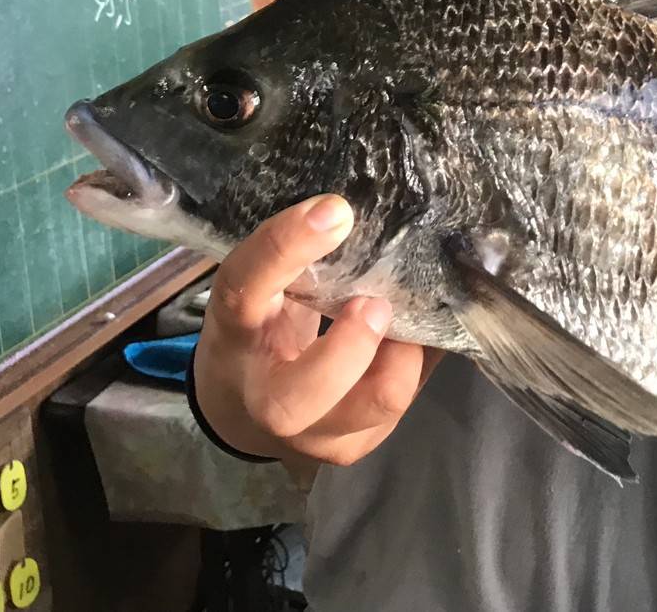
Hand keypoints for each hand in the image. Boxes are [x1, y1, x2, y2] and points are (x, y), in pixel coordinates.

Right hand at [193, 195, 439, 466]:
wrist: (242, 409)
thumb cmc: (259, 330)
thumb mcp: (261, 290)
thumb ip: (295, 262)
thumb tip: (356, 211)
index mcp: (234, 334)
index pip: (246, 287)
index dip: (287, 246)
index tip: (335, 210)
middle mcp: (267, 397)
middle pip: (307, 390)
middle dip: (355, 343)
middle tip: (376, 300)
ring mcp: (315, 435)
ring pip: (377, 403)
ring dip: (406, 351)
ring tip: (406, 314)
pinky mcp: (356, 446)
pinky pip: (408, 400)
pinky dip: (423, 358)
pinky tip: (419, 331)